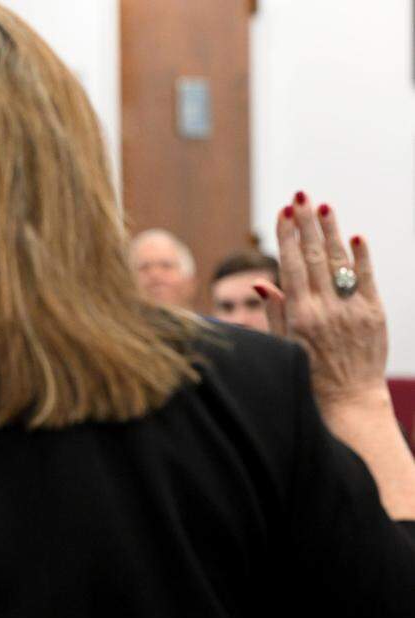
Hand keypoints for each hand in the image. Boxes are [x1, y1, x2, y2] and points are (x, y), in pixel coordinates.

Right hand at [254, 193, 388, 413]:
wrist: (349, 402)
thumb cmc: (309, 377)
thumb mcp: (283, 346)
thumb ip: (275, 312)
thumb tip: (261, 283)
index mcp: (300, 316)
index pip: (291, 265)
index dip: (286, 236)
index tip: (282, 212)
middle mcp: (327, 309)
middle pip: (314, 256)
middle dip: (306, 224)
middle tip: (300, 197)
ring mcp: (353, 310)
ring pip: (339, 262)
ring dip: (330, 232)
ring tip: (323, 207)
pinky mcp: (375, 315)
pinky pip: (367, 279)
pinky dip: (362, 257)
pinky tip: (355, 237)